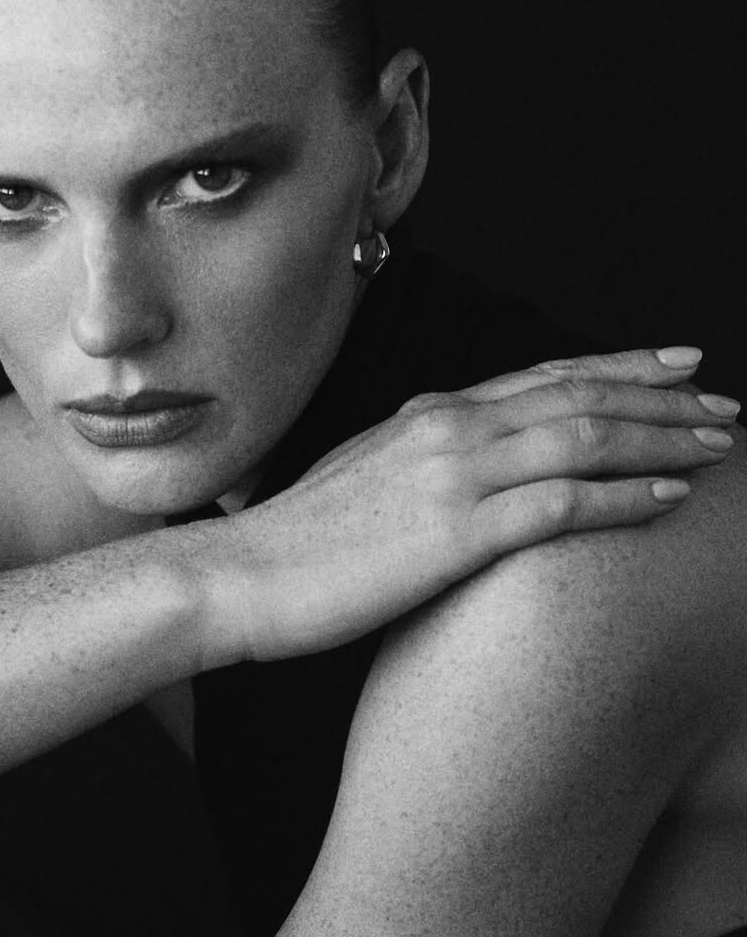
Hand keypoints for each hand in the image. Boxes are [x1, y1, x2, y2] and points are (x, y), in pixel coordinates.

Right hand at [218, 347, 739, 662]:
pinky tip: (668, 498)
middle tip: (722, 403)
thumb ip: (414, 454)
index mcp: (429, 415)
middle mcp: (449, 429)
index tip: (674, 363)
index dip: (618, 366)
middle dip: (661, 397)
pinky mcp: (454, 534)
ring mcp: (454, 477)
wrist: (239, 574)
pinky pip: (560, 505)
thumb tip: (451, 453)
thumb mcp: (360, 473)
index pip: (544, 376)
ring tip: (717, 445)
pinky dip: (623, 497)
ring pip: (583, 439)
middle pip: (578, 397)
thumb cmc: (295, 537)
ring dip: (660, 438)